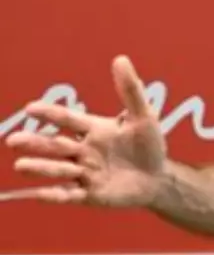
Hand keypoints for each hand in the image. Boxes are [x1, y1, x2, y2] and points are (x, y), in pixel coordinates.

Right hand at [4, 56, 166, 207]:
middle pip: (57, 145)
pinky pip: (69, 195)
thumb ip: (130, 90)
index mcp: (95, 129)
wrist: (158, 177)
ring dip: (41, 168)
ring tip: (21, 165)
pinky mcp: (90, 194)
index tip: (30, 108)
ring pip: (59, 169)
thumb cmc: (149, 144)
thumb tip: (120, 59)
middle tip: (12, 140)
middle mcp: (85, 151)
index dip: (51, 113)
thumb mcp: (143, 115)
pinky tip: (40, 193)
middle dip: (36, 143)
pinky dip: (54, 195)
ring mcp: (85, 173)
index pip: (69, 119)